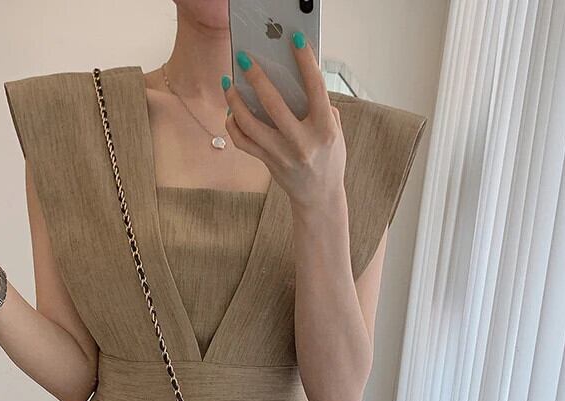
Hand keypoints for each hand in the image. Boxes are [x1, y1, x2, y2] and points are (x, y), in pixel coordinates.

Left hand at [223, 33, 345, 210]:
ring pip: (251, 124)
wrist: (320, 197)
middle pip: (274, 104)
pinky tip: (231, 111)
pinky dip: (234, 125)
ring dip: (236, 100)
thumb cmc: (329, 158)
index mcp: (325, 129)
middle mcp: (302, 142)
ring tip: (229, 83)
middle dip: (257, 77)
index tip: (295, 39)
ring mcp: (282, 154)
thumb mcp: (335, 132)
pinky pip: (243, 142)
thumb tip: (296, 80)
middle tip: (244, 59)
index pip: (316, 88)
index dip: (305, 61)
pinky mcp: (268, 163)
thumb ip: (322, 107)